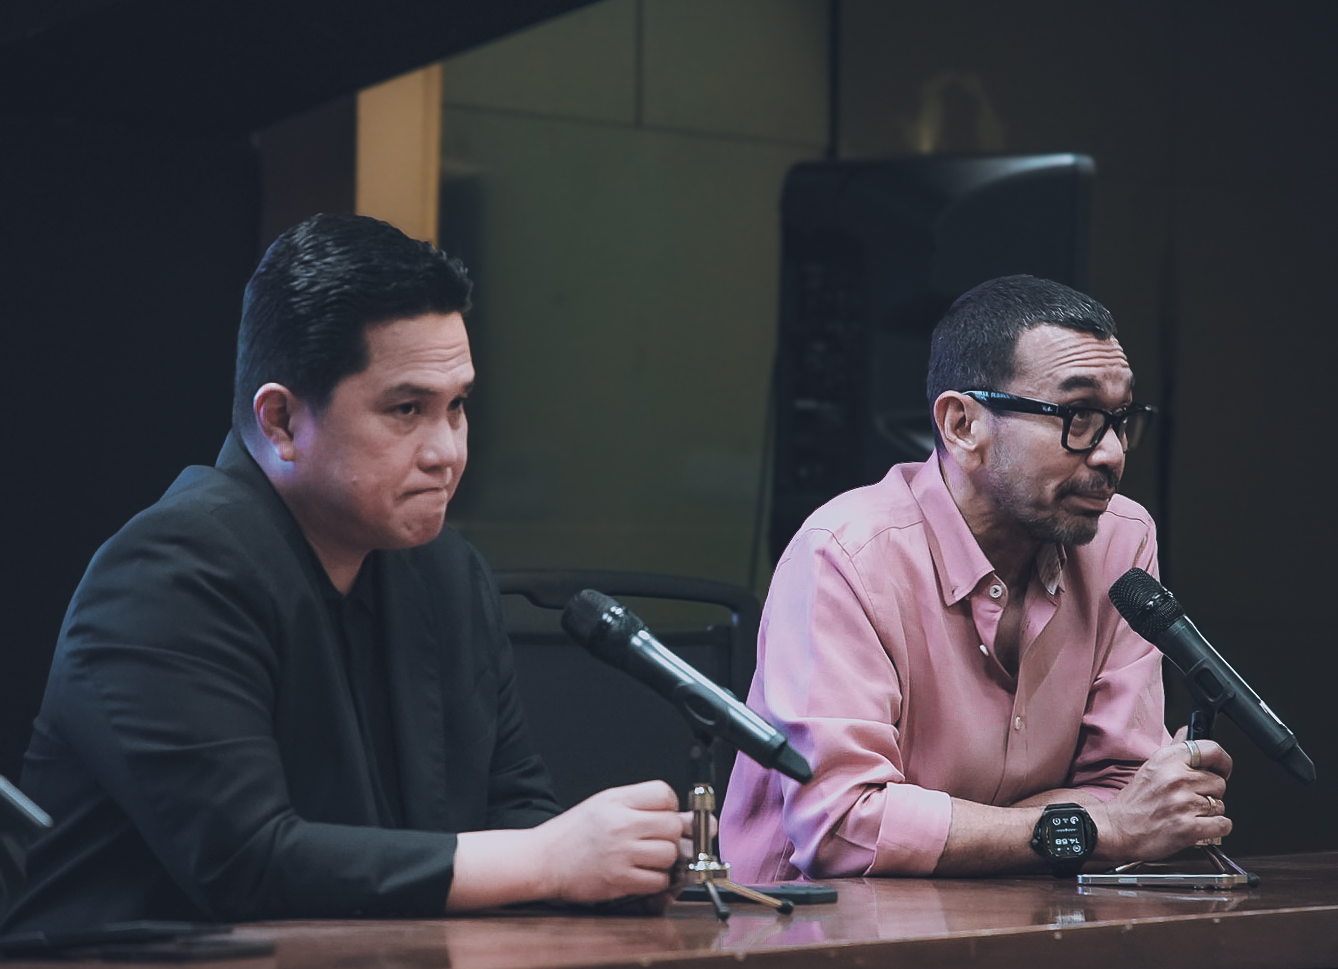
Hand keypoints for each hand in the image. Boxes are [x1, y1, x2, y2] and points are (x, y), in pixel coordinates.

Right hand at [532, 780, 690, 905]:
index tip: (664, 815)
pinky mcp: (620, 880)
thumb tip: (686, 816)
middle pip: (673, 825)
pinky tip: (641, 873)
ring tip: (647, 857)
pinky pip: (658, 880)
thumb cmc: (573, 833)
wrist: (543, 860)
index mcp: (616, 801)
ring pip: (670, 854)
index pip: (665, 794)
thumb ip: (641, 805)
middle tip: (657, 839)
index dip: (671, 806)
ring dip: (665, 859)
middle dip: (671, 835)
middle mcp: (620, 824)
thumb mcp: (604, 805)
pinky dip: (656, 880)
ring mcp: (621, 853)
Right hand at [1091, 726, 1232, 862]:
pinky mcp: (1189, 828)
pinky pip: (1223, 825)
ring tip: (1188, 814)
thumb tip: (1189, 731)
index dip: (1223, 762)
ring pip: (1221, 805)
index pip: (1212, 750)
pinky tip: (1197, 826)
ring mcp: (1183, 803)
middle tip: (1191, 798)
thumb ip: (1175, 749)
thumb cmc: (1133, 802)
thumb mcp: (1151, 766)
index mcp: (1167, 759)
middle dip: (1210, 793)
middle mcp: (1176, 778)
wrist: (1116, 830)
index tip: (1222, 769)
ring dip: (1209, 813)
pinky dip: (1214, 829)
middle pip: (1220, 783)